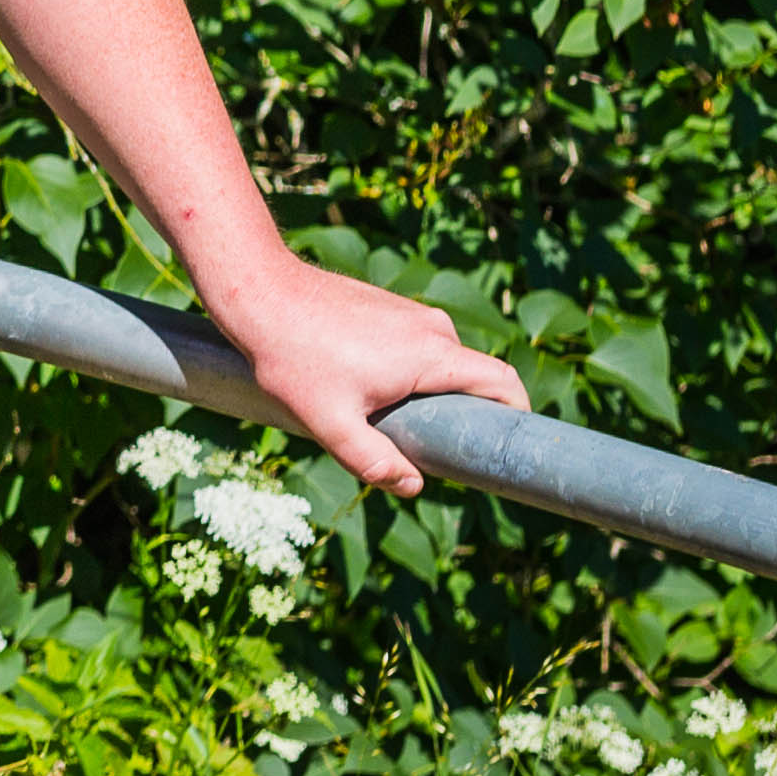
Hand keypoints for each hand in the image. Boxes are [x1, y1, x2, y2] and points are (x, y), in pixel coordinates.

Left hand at [204, 250, 529, 497]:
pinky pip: (416, 347)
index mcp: (431, 353)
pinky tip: (362, 387)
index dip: (518, 414)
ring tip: (381, 416)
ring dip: (426, 394)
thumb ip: (373, 460)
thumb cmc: (292, 356)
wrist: (258, 290)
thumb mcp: (329, 421)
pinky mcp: (388, 307)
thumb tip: (414, 485)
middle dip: (460, 414)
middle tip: (426, 447)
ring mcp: (410, 312)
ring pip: (439, 364)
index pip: (503, 381)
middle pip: (471, 378)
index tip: (507, 446)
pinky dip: (406, 372)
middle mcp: (431, 327)